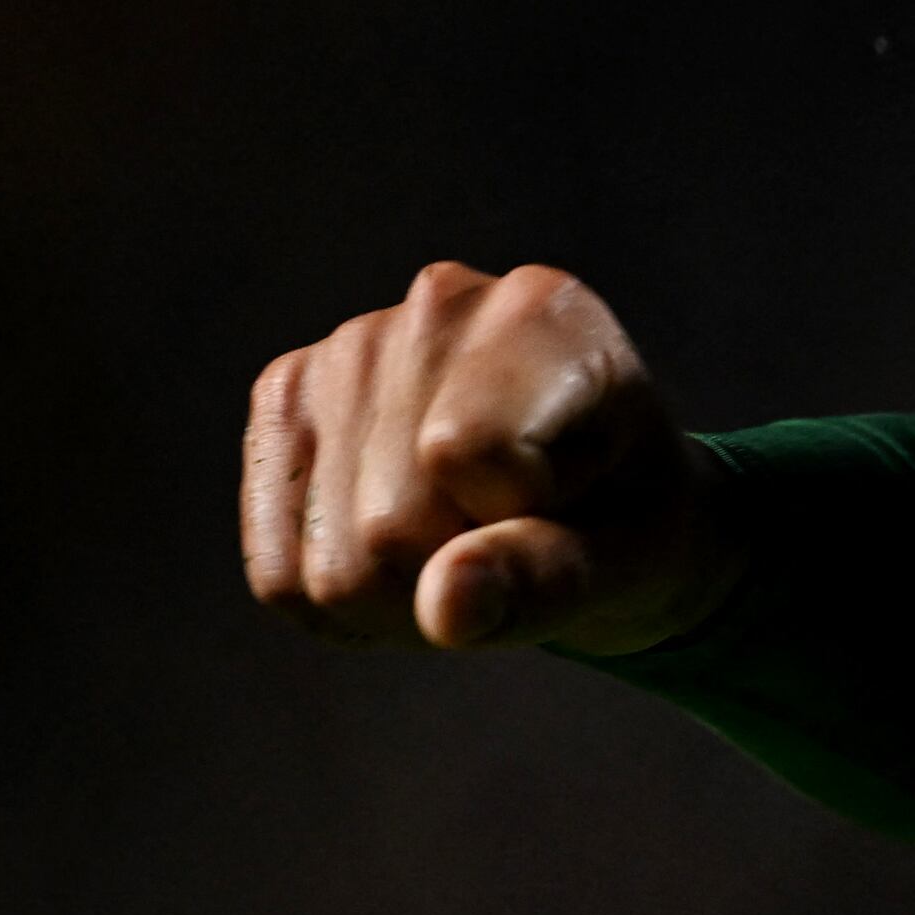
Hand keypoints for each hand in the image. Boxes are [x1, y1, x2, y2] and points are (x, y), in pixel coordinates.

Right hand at [243, 263, 742, 653]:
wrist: (594, 491)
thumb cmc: (628, 515)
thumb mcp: (634, 557)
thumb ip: (553, 578)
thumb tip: (444, 607)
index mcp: (544, 315)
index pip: (465, 457)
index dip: (518, 523)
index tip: (568, 502)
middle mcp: (434, 307)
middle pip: (389, 528)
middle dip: (455, 577)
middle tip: (516, 542)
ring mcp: (346, 348)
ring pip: (332, 567)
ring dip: (405, 599)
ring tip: (469, 543)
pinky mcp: (283, 400)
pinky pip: (280, 575)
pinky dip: (344, 607)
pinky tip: (405, 556)